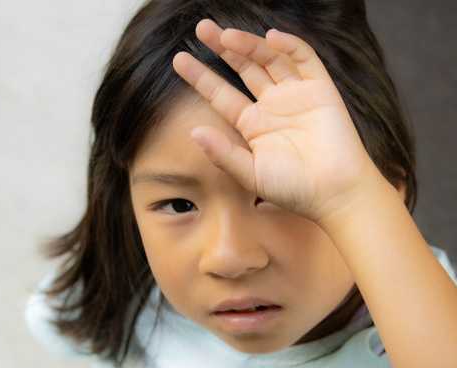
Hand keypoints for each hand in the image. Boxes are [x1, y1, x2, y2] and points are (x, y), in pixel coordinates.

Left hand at [172, 19, 383, 223]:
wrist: (335, 192)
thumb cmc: (293, 188)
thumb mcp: (250, 174)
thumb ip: (222, 153)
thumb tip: (193, 132)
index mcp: (252, 125)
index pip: (221, 94)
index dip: (201, 76)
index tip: (179, 60)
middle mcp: (271, 106)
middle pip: (243, 68)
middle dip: (223, 48)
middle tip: (202, 28)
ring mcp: (295, 95)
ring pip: (269, 59)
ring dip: (249, 45)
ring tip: (226, 36)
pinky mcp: (320, 89)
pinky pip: (304, 59)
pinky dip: (290, 45)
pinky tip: (271, 37)